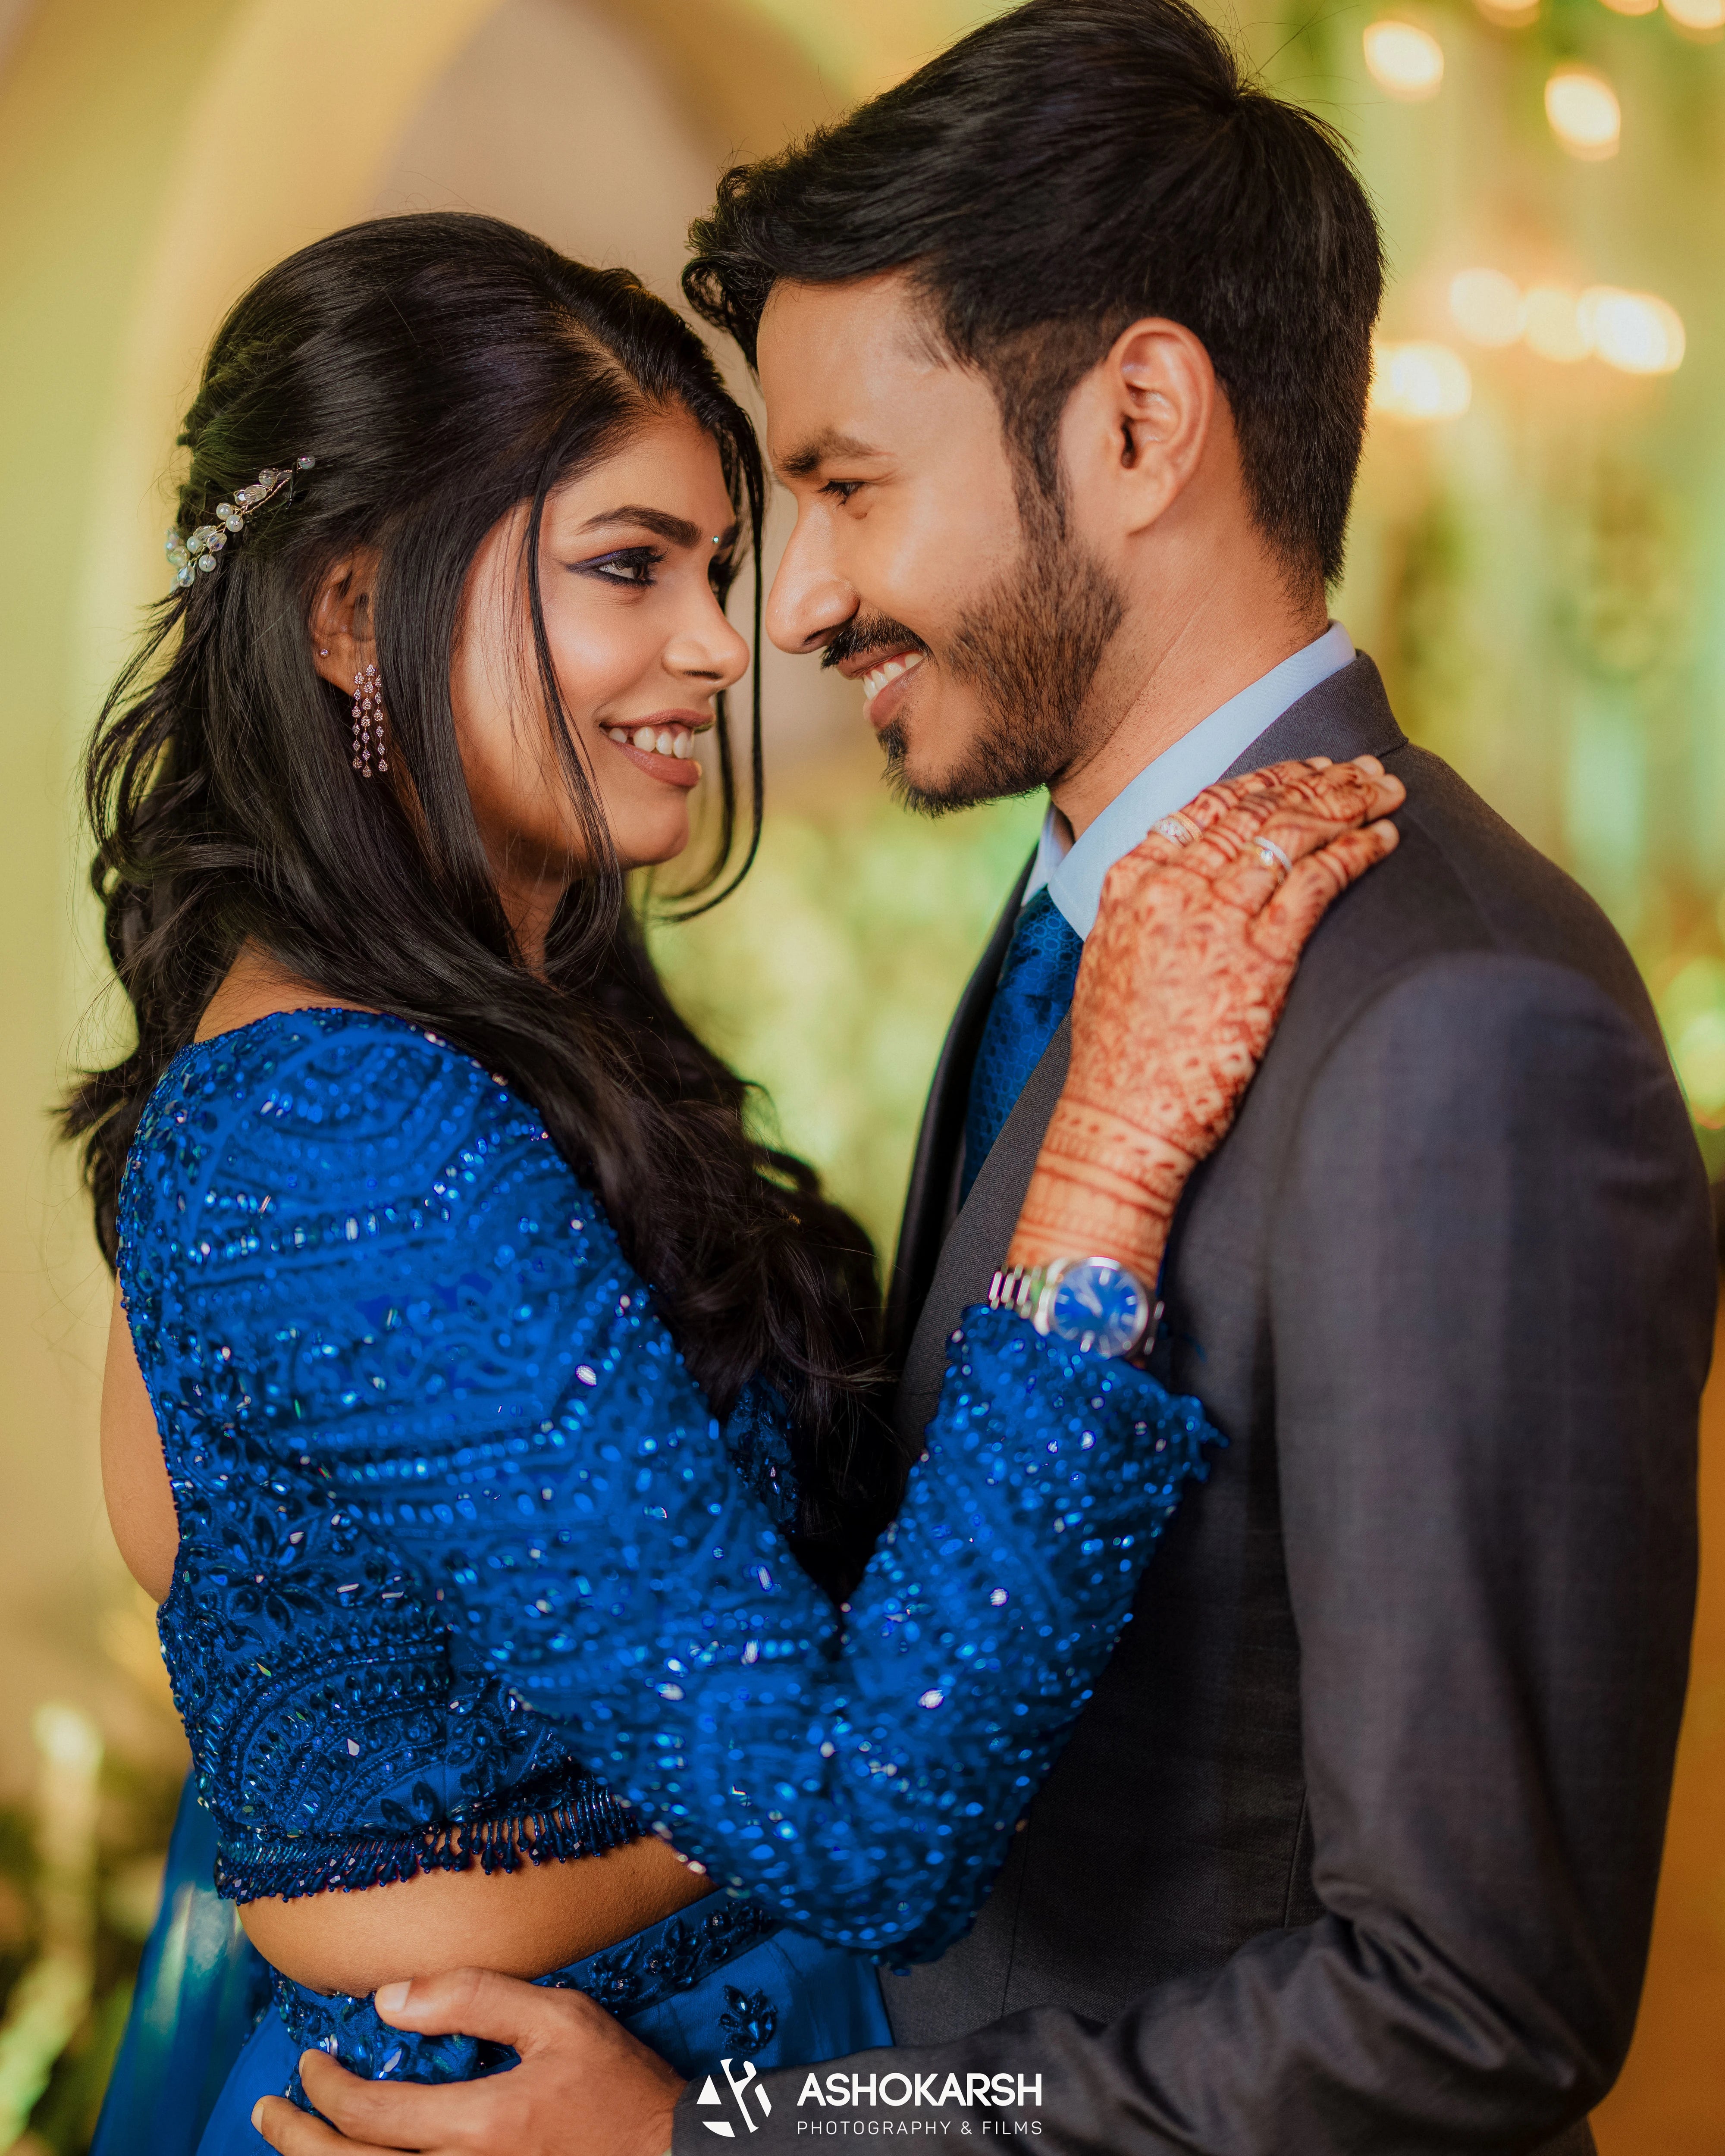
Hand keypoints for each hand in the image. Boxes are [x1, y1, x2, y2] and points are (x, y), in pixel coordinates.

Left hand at [250, 1968, 685, 2155]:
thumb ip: (476, 1998)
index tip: (312, 2059)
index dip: (328, 2087)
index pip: (370, 2115)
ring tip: (291, 2143)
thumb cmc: (617, 2086)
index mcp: (476, 2126)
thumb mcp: (560, 2018)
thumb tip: (391, 1998)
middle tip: (268, 2111)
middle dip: (297, 2140)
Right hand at [1009, 755, 1403, 1276]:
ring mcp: (1215, 920)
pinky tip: (1384, 839)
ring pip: (1291, 834)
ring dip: (1347, 805)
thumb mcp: (1114, 960)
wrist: (1121, 1121)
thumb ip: (1149, 911)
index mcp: (1131, 884)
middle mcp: (1171, 889)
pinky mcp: (1259, 959)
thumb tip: (1184, 884)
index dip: (1264, 779)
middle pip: (1256, 810)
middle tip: (1363, 770)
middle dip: (1318, 782)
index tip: (1304, 768)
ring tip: (1385, 792)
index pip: (1207, 806)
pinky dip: (1357, 852)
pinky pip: (1318, 882)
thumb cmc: (1120, 1058)